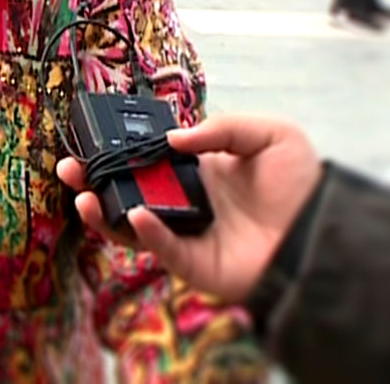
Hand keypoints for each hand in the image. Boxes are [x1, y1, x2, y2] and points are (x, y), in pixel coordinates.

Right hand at [56, 114, 323, 304]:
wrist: (320, 233)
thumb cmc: (299, 185)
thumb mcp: (271, 135)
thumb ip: (223, 128)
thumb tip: (174, 137)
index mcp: (200, 169)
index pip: (151, 157)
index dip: (124, 148)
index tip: (98, 135)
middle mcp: (186, 200)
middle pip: (130, 190)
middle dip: (96, 180)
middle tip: (69, 167)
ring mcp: (186, 232)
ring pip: (133, 224)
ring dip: (104, 211)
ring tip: (83, 195)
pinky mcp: (193, 261)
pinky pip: (161, 248)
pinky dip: (146, 233)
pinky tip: (135, 215)